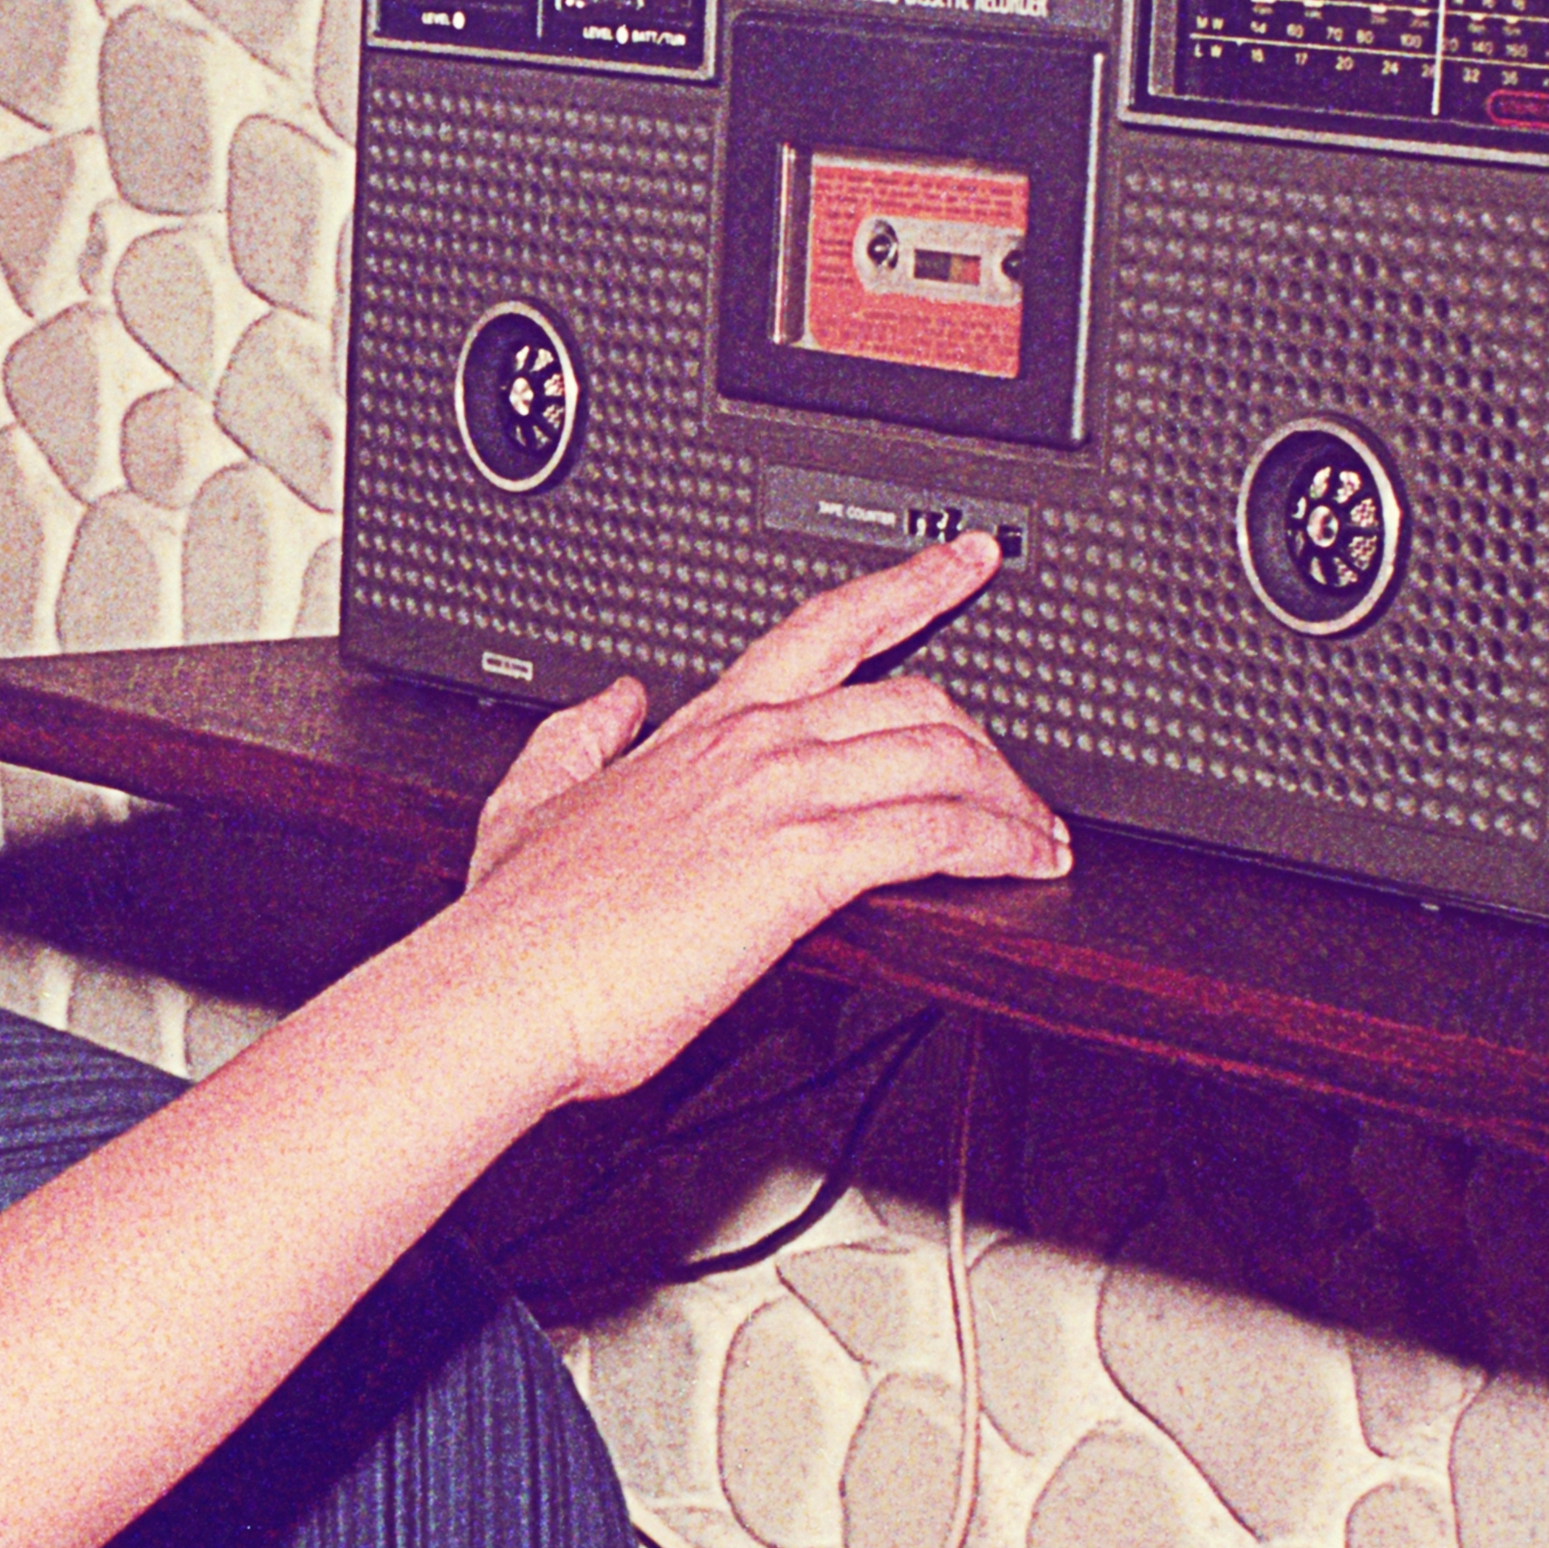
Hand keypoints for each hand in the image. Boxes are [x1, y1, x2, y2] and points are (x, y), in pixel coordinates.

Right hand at [449, 535, 1067, 1100]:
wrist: (509, 985)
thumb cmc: (518, 924)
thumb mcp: (526, 803)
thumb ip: (573, 740)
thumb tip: (610, 700)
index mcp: (700, 730)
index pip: (826, 630)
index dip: (910, 585)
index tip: (964, 561)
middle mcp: (753, 746)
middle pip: (913, 695)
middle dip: (988, 734)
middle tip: (1024, 774)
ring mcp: (782, 797)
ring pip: (942, 756)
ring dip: (1010, 795)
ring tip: (1039, 833)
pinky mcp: (805, 864)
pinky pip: (939, 831)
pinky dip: (998, 841)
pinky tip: (1023, 861)